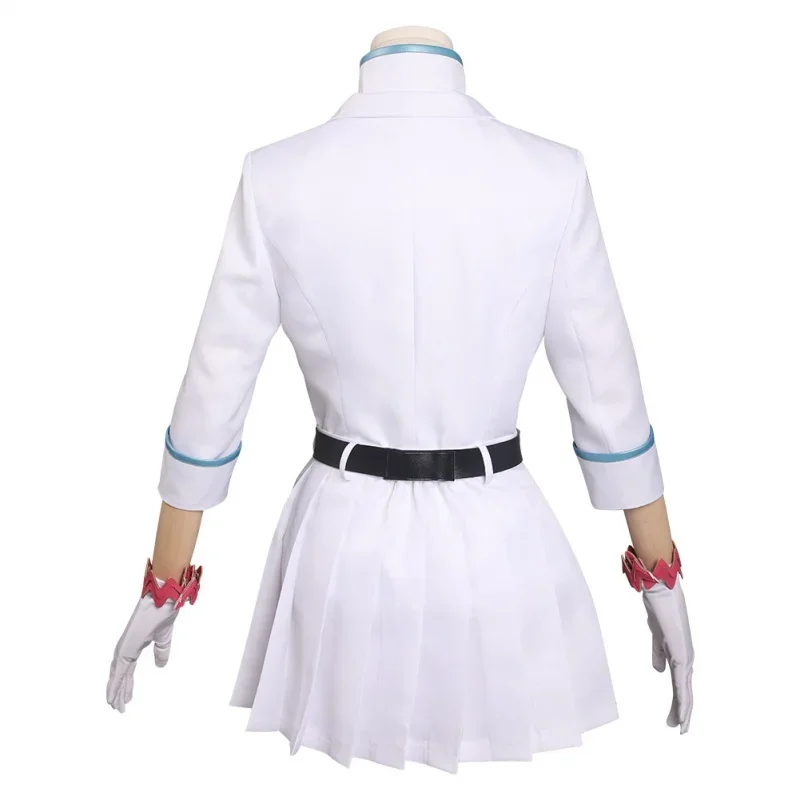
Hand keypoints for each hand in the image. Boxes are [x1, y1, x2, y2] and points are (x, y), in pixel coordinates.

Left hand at [106, 593, 178, 712]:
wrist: (164, 600)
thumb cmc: (163, 613)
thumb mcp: (164, 638)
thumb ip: (162, 652)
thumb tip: (160, 667)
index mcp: (135, 644)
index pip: (128, 669)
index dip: (127, 684)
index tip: (128, 698)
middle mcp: (126, 647)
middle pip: (120, 675)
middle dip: (119, 691)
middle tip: (119, 707)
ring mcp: (124, 648)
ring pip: (117, 676)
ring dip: (116, 692)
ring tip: (116, 707)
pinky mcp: (125, 649)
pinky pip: (119, 672)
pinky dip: (114, 686)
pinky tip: (112, 698)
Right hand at [641, 578, 693, 732]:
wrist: (660, 588)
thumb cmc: (659, 606)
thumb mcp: (656, 634)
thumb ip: (658, 652)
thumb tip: (659, 672)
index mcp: (678, 651)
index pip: (680, 681)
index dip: (678, 699)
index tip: (674, 716)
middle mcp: (685, 655)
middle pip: (685, 689)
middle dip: (682, 710)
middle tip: (678, 729)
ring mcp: (685, 654)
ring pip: (685, 689)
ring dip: (684, 710)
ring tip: (680, 728)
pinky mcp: (680, 652)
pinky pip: (681, 680)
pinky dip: (681, 697)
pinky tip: (682, 709)